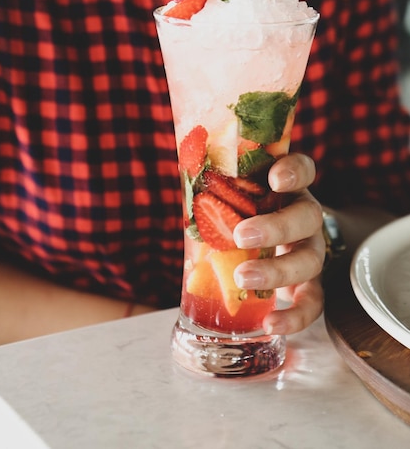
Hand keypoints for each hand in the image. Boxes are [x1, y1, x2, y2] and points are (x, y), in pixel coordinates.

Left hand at [233, 153, 324, 334]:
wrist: (265, 243)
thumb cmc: (242, 214)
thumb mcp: (235, 196)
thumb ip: (216, 188)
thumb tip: (182, 179)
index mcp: (288, 188)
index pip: (302, 170)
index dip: (294, 172)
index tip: (275, 179)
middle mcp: (304, 216)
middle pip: (307, 217)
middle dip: (276, 227)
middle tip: (241, 235)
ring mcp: (310, 250)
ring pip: (311, 260)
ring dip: (278, 271)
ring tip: (243, 278)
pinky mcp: (309, 284)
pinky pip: (312, 302)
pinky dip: (295, 316)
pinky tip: (270, 324)